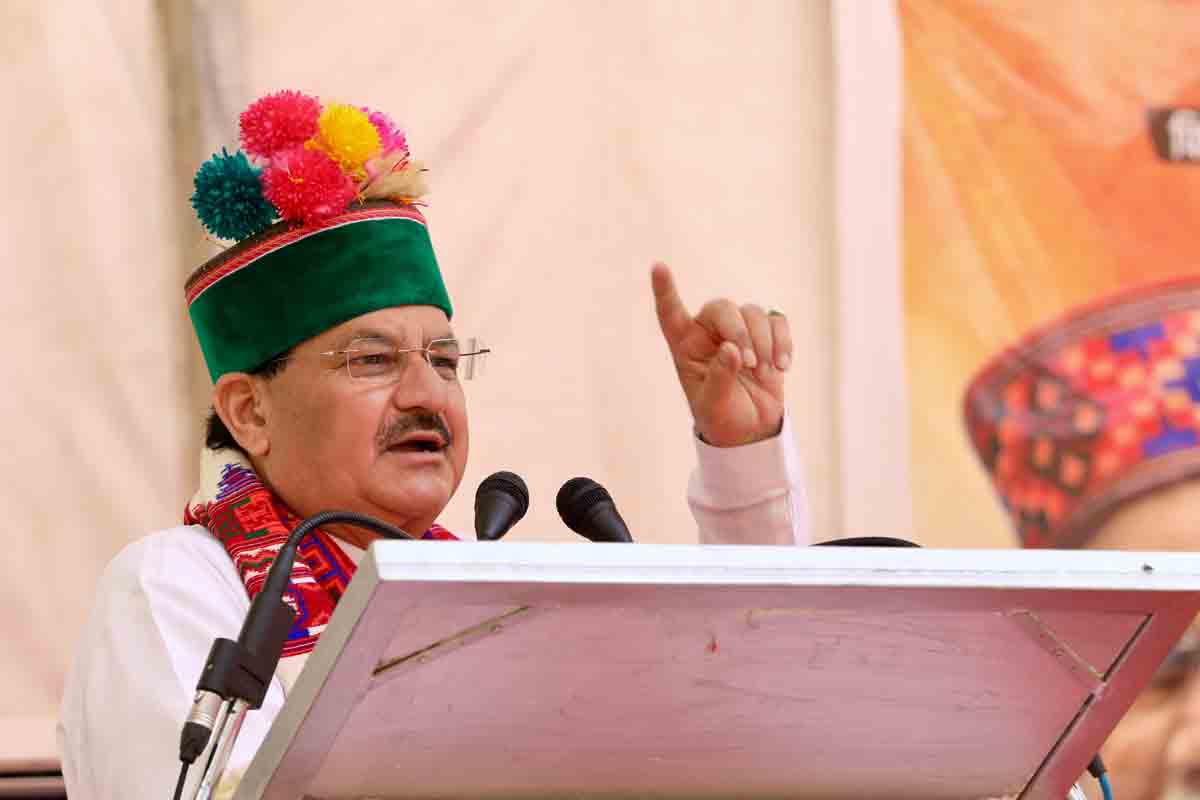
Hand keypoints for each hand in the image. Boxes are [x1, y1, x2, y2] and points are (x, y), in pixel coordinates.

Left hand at [651, 262, 791, 446]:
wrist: (751, 428)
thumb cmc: (721, 417)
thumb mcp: (713, 405)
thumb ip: (719, 378)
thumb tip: (733, 350)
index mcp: (685, 346)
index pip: (670, 313)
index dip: (664, 290)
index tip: (658, 267)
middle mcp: (709, 332)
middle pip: (722, 308)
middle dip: (740, 332)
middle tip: (750, 363)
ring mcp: (739, 330)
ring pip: (753, 312)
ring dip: (764, 342)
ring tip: (764, 373)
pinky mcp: (766, 334)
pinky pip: (777, 321)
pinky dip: (783, 342)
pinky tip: (782, 367)